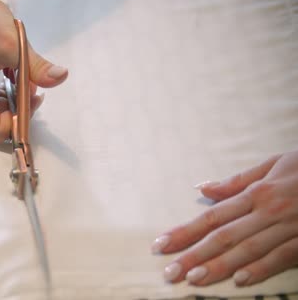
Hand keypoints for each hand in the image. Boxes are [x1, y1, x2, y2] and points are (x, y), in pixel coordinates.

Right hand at [0, 0, 67, 142]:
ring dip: (18, 98)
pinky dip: (12, 91)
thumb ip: (37, 68)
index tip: (36, 97)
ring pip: (0, 112)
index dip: (21, 120)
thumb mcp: (13, 47)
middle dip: (21, 108)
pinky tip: (18, 73)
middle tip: (34, 83)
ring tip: (26, 73)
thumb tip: (61, 77)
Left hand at [152, 150, 297, 286]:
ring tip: (194, 278)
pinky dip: (262, 268)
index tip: (160, 245)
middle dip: (193, 254)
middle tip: (169, 272)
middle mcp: (268, 211)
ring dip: (219, 265)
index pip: (211, 216)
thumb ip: (237, 180)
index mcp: (257, 193)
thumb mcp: (273, 164)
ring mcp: (289, 227)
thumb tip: (203, 188)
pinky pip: (283, 257)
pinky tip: (241, 280)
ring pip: (248, 249)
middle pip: (223, 236)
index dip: (184, 232)